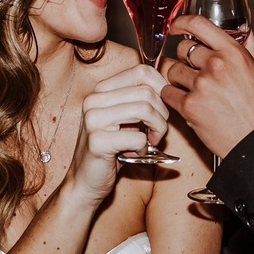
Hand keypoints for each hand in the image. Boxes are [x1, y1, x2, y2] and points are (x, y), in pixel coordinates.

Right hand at [63, 64, 170, 204]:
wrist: (84, 181)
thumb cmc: (110, 150)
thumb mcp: (124, 119)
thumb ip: (138, 100)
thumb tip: (168, 89)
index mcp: (100, 90)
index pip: (141, 72)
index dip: (162, 88)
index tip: (163, 108)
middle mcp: (93, 100)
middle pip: (146, 91)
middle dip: (162, 113)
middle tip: (157, 131)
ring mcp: (92, 120)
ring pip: (145, 110)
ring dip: (157, 129)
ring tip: (150, 141)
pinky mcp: (97, 142)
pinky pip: (138, 138)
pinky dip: (144, 149)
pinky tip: (135, 154)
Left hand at [160, 15, 253, 157]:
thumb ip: (251, 48)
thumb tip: (243, 31)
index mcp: (234, 53)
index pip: (199, 25)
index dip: (182, 22)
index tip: (176, 26)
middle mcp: (216, 65)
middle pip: (183, 49)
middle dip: (186, 59)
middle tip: (196, 72)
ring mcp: (201, 85)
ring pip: (173, 71)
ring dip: (179, 79)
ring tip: (195, 90)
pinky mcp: (189, 106)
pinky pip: (168, 92)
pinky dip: (173, 97)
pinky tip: (188, 102)